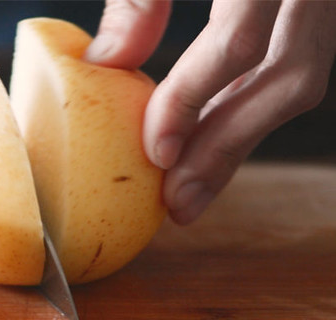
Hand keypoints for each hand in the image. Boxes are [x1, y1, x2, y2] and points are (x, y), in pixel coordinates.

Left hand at [86, 0, 335, 224]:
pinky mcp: (313, 16)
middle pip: (290, 78)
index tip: (158, 153)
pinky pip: (292, 67)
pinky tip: (209, 140)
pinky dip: (248, 107)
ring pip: (300, 80)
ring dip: (242, 138)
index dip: (195, 99)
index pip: (240, 41)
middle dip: (229, 146)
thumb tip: (105, 64)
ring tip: (191, 190)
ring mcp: (322, 2)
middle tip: (179, 200)